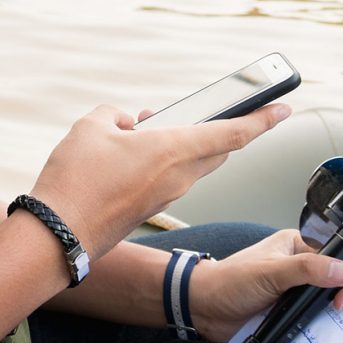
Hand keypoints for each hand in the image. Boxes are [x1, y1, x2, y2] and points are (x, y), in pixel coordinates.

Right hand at [28, 104, 291, 263]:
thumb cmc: (77, 179)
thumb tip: (124, 122)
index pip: (233, 133)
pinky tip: (133, 153)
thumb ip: (113, 115)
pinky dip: (163, 161)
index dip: (262, 119)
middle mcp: (179, 175)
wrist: (59, 234)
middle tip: (221, 112)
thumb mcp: (90, 126)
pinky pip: (170, 178)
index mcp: (174, 149)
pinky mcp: (151, 208)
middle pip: (217, 150)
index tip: (283, 108)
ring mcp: (167, 195)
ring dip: (184, 145)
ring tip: (149, 128)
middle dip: (222, 130)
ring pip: (192, 164)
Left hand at [188, 229, 342, 342]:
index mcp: (297, 246)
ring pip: (324, 303)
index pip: (335, 257)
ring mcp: (295, 291)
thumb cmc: (230, 281)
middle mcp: (299, 266)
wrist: (204, 308)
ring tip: (334, 327)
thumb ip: (306, 269)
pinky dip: (318, 328)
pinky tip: (323, 337)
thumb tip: (342, 270)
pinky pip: (311, 320)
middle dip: (341, 297)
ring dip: (330, 315)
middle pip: (334, 281)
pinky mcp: (289, 312)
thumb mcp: (270, 272)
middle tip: (338, 311)